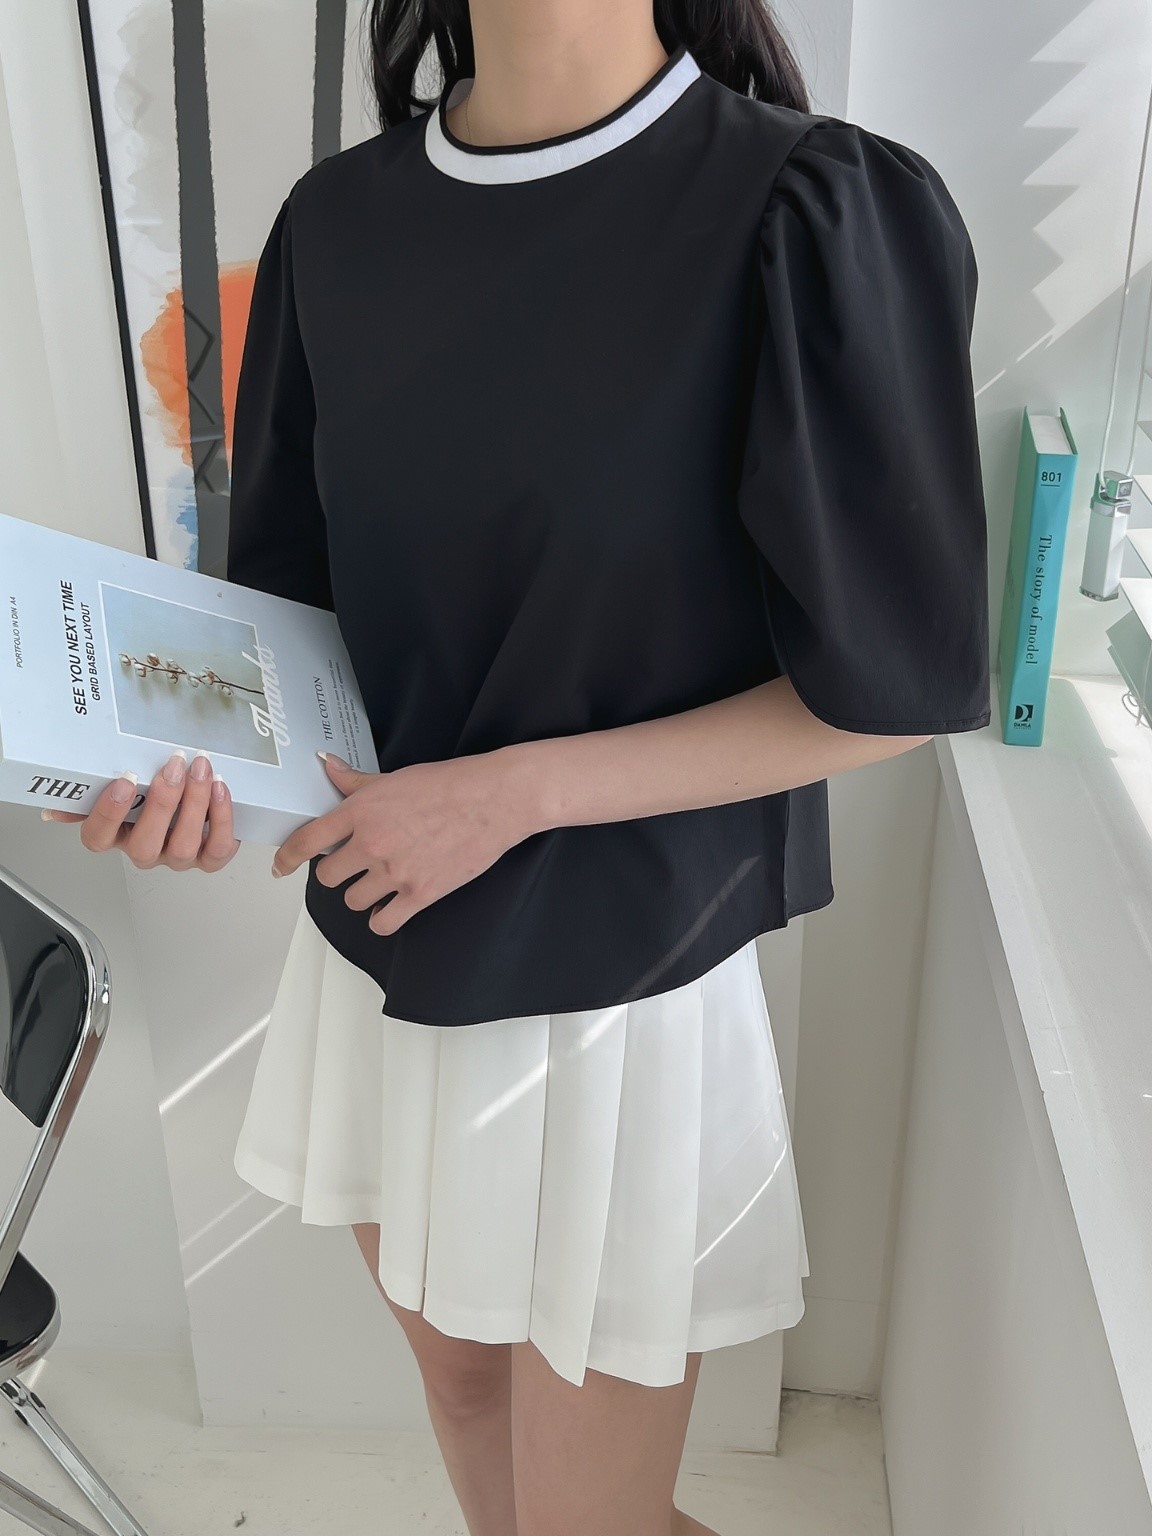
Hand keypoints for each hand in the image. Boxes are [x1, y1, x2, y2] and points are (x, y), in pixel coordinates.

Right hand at [40, 750, 239, 873]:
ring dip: (195, 804)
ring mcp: (177, 857)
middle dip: (162, 803)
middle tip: (174, 765)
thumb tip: (55, 807)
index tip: (124, 780)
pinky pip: (217, 849)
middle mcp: (146, 851)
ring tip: (202, 770)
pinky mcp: (209, 857)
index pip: (98, 838)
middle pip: (145, 845)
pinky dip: (222, 820)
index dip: (108, 813)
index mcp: (116, 834)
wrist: (194, 792)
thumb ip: (90, 791)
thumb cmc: (152, 788)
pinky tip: (220, 790)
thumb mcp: (122, 783)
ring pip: (183, 846)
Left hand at [272, 749, 537, 934]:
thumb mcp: (394, 777)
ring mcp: (395, 872)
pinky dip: (382, 918)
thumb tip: (326, 765)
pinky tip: (390, 907)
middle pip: (328, 877)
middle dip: (337, 872)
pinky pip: (382, 922)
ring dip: (360, 894)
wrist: (494, 800)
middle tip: (353, 865)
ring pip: (353, 901)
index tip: (281, 867)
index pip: (306, 841)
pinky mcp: (420, 894)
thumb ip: (354, 781)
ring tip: (377, 882)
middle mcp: (371, 843)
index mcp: (361, 811)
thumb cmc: (449, 784)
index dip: (287, 858)